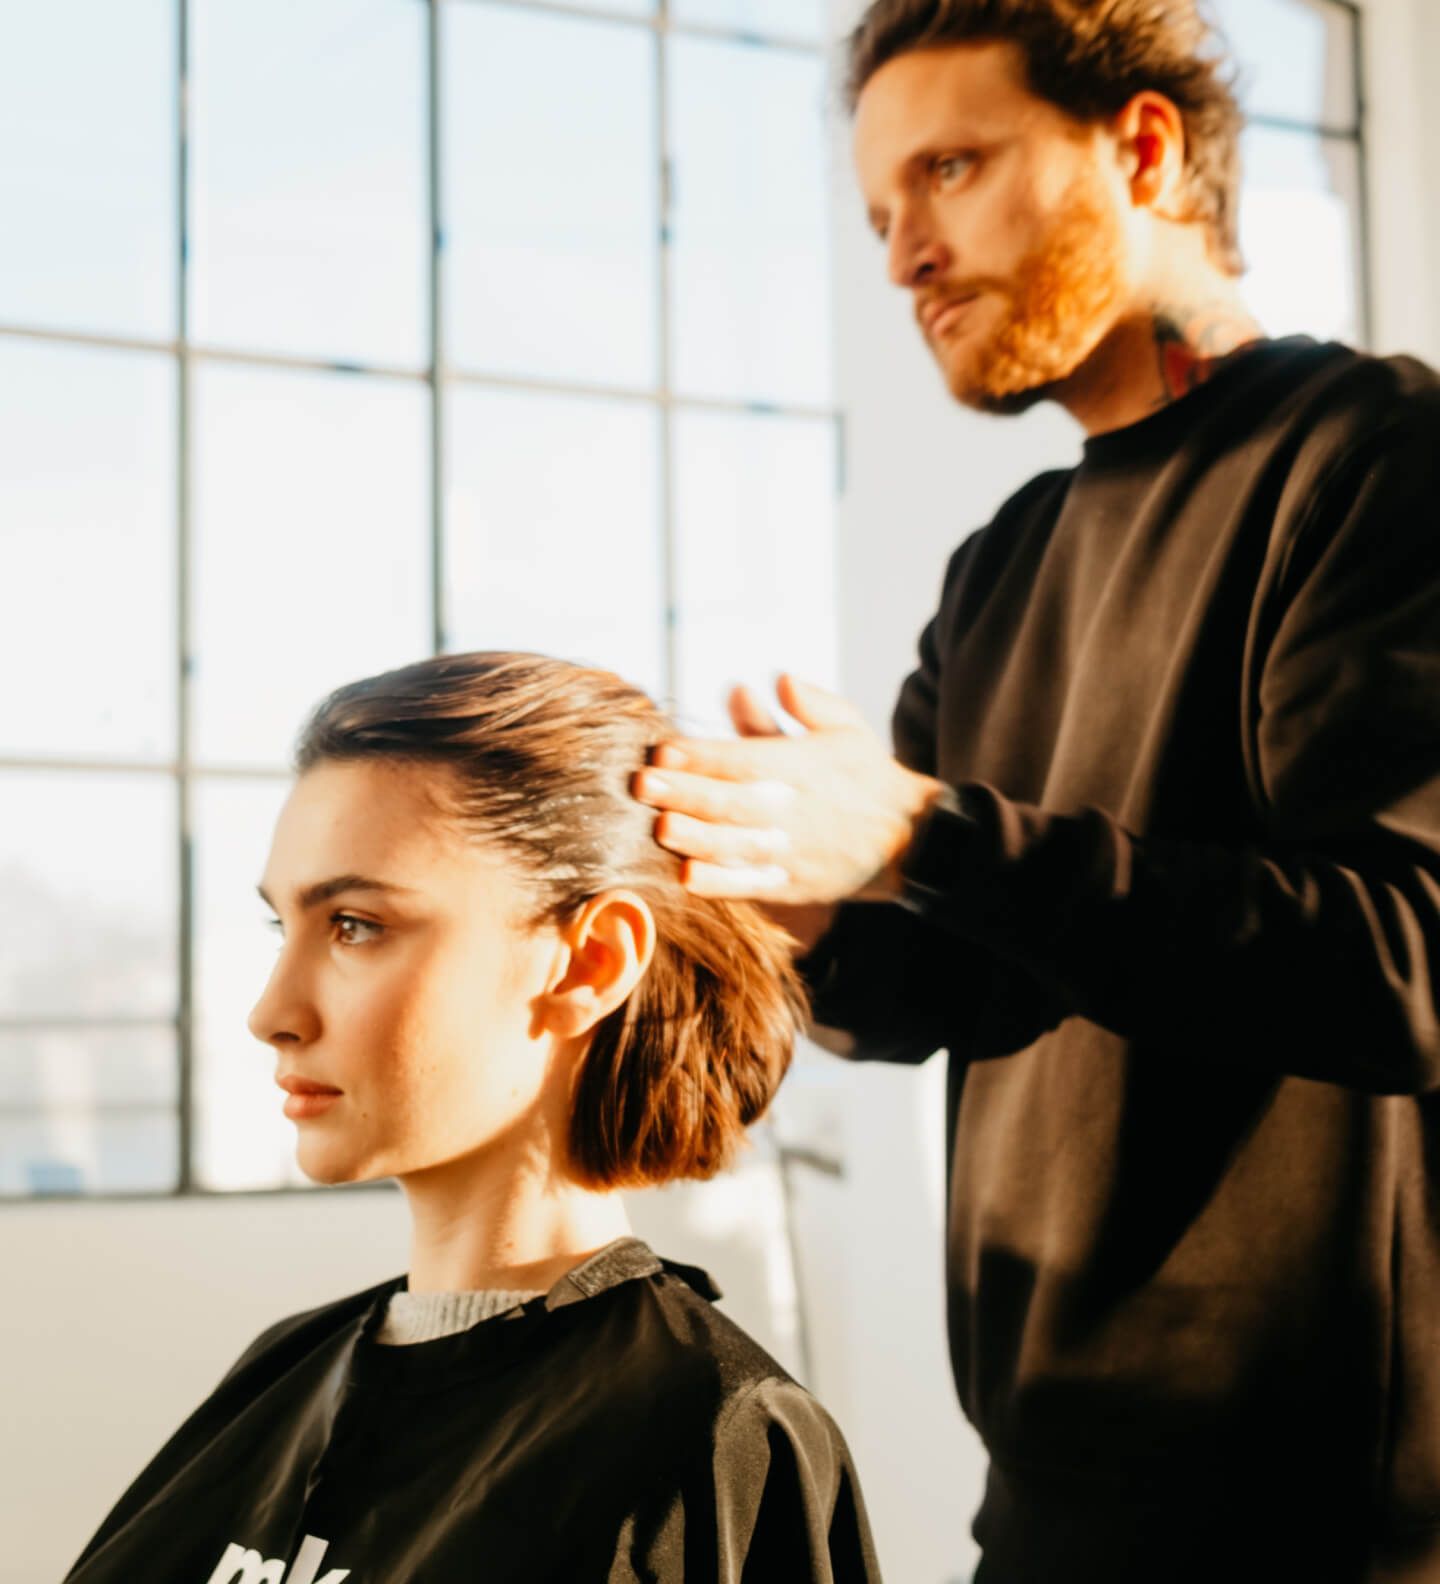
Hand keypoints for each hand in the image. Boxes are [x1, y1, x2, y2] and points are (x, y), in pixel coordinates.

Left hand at [630, 673, 943, 904]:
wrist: (913, 839)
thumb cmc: (867, 777)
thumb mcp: (846, 728)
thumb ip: (807, 704)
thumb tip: (774, 678)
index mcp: (806, 767)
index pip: (746, 759)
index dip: (703, 756)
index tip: (663, 750)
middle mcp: (798, 809)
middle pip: (733, 801)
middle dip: (685, 793)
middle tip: (641, 785)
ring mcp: (796, 851)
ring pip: (737, 846)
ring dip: (695, 837)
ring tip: (659, 827)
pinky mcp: (795, 885)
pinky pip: (753, 885)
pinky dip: (721, 884)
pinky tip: (686, 877)